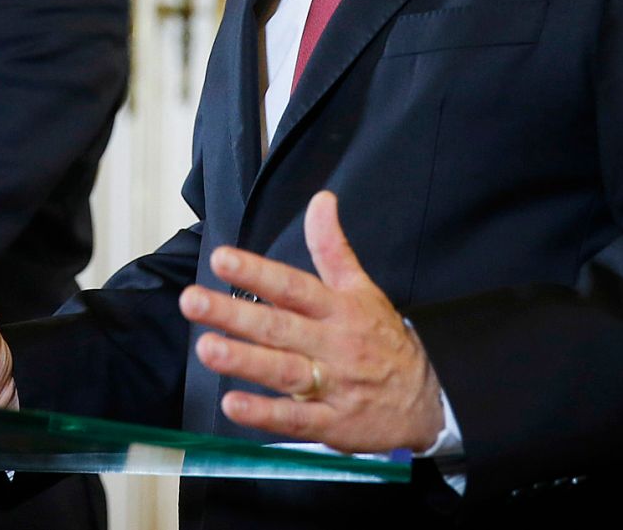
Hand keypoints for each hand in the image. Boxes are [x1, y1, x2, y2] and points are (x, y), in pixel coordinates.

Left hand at [178, 191, 443, 452]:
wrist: (429, 400)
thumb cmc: (382, 339)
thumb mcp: (362, 288)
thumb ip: (333, 247)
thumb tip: (321, 199)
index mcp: (337, 309)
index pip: (293, 286)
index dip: (257, 272)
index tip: (222, 259)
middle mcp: (333, 345)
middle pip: (279, 327)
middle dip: (234, 314)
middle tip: (193, 302)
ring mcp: (333, 385)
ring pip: (284, 372)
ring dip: (245, 361)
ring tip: (207, 349)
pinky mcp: (332, 424)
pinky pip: (296, 420)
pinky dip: (264, 415)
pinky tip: (233, 405)